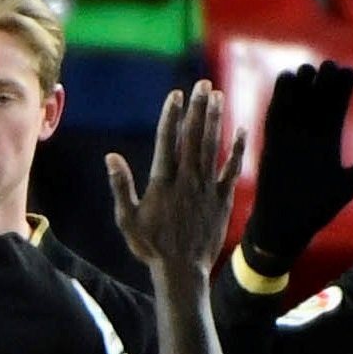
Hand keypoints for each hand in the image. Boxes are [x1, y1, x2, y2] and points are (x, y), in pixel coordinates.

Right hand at [107, 83, 242, 277]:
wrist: (182, 269)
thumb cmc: (150, 245)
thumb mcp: (126, 218)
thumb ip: (120, 186)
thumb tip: (111, 157)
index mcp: (162, 182)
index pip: (167, 140)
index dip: (171, 116)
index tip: (176, 95)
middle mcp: (187, 179)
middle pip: (193, 136)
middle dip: (198, 108)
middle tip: (203, 85)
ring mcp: (207, 186)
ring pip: (212, 145)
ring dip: (215, 119)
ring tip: (217, 96)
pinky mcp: (223, 197)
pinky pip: (232, 167)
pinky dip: (238, 148)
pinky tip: (241, 129)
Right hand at [240, 60, 352, 272]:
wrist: (287, 226)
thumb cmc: (318, 208)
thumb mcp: (350, 183)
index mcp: (328, 141)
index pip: (336, 108)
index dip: (342, 89)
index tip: (349, 73)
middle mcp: (309, 136)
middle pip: (316, 101)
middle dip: (322, 82)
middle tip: (329, 66)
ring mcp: (289, 139)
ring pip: (295, 105)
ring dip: (300, 86)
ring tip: (307, 69)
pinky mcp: (271, 145)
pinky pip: (274, 116)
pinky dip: (279, 98)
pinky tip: (285, 79)